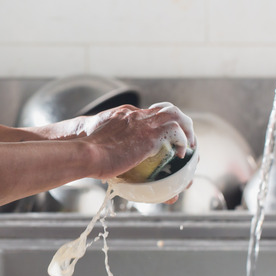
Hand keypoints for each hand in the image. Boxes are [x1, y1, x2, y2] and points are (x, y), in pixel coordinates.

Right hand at [80, 102, 195, 179]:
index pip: (149, 113)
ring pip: (176, 115)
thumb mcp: (97, 145)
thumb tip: (107, 165)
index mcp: (124, 115)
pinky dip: (183, 142)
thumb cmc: (85, 154)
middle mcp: (136, 114)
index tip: (165, 137)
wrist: (85, 152)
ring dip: (187, 130)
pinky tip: (181, 154)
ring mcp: (144, 123)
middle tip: (186, 140)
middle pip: (167, 109)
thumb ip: (107, 149)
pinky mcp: (150, 136)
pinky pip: (176, 133)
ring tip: (190, 146)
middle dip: (180, 122)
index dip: (160, 124)